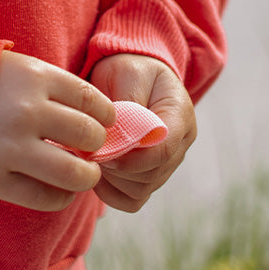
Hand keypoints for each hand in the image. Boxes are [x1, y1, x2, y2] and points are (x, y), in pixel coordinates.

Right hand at [0, 50, 115, 211]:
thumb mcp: (14, 66)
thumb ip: (50, 86)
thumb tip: (93, 114)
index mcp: (33, 76)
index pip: (91, 98)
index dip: (106, 114)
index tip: (105, 121)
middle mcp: (27, 111)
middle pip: (87, 134)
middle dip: (97, 144)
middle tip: (92, 147)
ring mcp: (11, 147)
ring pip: (74, 172)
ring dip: (86, 176)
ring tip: (83, 173)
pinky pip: (46, 198)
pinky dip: (60, 196)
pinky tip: (58, 188)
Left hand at [88, 54, 195, 212]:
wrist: (132, 73)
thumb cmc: (129, 69)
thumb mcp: (126, 73)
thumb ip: (126, 105)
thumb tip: (115, 139)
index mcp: (179, 115)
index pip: (162, 150)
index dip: (131, 157)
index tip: (102, 150)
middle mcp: (179, 144)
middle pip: (150, 175)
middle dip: (116, 167)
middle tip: (88, 150)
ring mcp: (166, 163)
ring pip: (140, 190)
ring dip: (111, 179)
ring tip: (91, 155)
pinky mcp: (150, 175)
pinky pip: (132, 200)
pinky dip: (112, 192)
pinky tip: (97, 170)